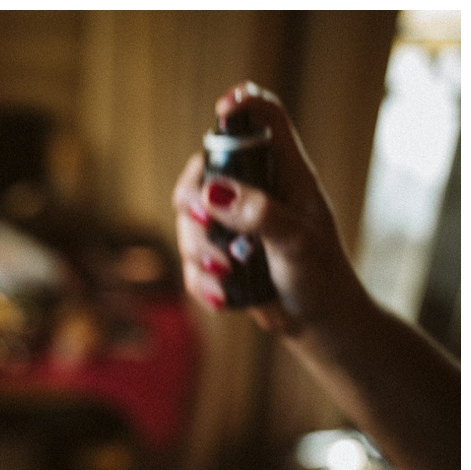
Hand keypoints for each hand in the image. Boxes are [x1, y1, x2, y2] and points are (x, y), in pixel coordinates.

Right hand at [173, 81, 370, 334]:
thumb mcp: (296, 243)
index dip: (242, 105)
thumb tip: (213, 193)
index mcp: (285, 176)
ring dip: (198, 250)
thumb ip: (259, 214)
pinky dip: (200, 281)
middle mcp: (255, 193)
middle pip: (203, 170)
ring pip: (189, 221)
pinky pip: (188, 261)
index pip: (265, 122)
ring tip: (228, 274)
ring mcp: (233, 225)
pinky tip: (225, 296)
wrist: (318, 323)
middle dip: (192, 198)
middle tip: (204, 220)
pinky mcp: (218, 256)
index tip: (223, 109)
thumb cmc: (321, 277)